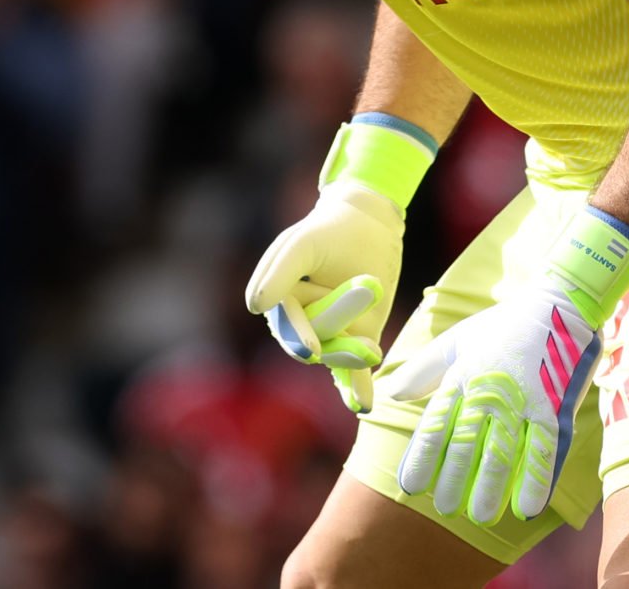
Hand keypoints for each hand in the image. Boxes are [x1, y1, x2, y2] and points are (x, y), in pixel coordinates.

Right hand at [244, 179, 401, 412]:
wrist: (367, 224)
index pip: (288, 324)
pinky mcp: (357, 338)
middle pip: (316, 342)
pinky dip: (356, 388)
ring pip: (337, 355)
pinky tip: (363, 404)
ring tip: (372, 351)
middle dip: (338, 343)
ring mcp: (331, 334)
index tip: (311, 349)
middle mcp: (301, 323)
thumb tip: (255, 306)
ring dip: (352, 356)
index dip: (299, 335)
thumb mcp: (302, 244)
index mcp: (278, 300)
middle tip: (367, 344)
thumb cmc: (327, 231)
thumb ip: (280, 271)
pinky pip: (354, 370)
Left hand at [390, 283, 601, 523]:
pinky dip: (535, 480)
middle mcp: (487, 390)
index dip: (422, 458)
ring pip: (502, 452)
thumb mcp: (457, 340)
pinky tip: (527, 507)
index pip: (435, 425)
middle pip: (465, 444)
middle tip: (444, 509)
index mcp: (461, 376)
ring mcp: (522, 400)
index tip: (411, 487)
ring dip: (489, 488)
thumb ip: (423, 369)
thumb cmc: (503, 325)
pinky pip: (543, 450)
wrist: (558, 302)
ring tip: (479, 517)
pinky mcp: (554, 406)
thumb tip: (391, 393)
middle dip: (453, 480)